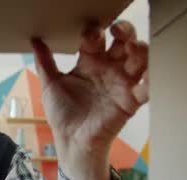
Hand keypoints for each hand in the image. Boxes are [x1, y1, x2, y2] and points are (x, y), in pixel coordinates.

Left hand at [31, 21, 148, 179]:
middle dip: (125, 31)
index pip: (97, 39)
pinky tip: (149, 75)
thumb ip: (44, 63)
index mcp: (89, 62)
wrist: (71, 141)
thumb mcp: (50, 86)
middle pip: (123, 42)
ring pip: (140, 59)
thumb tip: (34, 41)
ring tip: (134, 49)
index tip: (91, 34)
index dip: (95, 33)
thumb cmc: (62, 113)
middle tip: (119, 31)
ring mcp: (122, 83)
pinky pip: (148, 88)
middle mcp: (108, 69)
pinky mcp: (131, 101)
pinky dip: (152, 80)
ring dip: (141, 50)